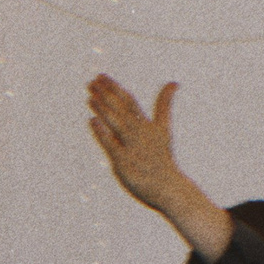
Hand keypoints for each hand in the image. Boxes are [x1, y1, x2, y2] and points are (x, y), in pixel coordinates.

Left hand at [87, 76, 180, 211]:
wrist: (169, 187)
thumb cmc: (162, 159)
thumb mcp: (164, 129)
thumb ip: (164, 106)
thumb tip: (173, 82)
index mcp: (148, 124)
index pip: (129, 102)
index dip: (115, 88)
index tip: (101, 76)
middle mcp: (141, 133)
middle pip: (122, 109)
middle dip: (107, 94)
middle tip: (92, 80)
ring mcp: (133, 147)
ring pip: (117, 123)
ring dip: (104, 108)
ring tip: (90, 95)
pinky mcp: (125, 161)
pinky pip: (112, 144)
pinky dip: (102, 132)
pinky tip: (92, 120)